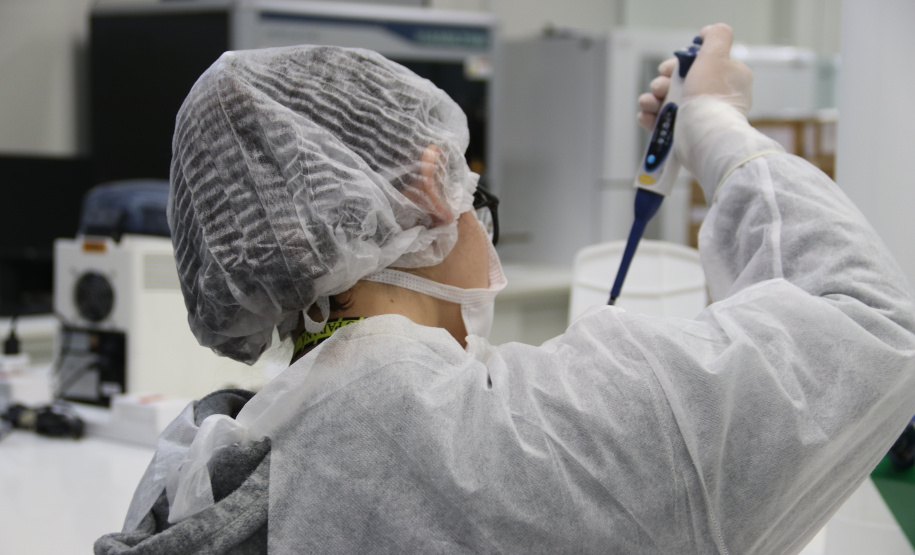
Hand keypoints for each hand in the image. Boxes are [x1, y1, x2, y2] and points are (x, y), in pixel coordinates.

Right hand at [637, 23, 752, 131]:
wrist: (703, 137)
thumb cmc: (710, 96)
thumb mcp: (716, 55)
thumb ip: (716, 37)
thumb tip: (708, 33)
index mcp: (728, 79)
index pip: (699, 65)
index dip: (679, 65)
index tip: (669, 70)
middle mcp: (715, 98)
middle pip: (680, 84)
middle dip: (663, 83)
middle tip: (659, 88)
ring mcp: (699, 118)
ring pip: (669, 104)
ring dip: (652, 100)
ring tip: (648, 103)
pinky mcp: (685, 136)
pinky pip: (663, 123)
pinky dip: (651, 118)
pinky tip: (645, 116)